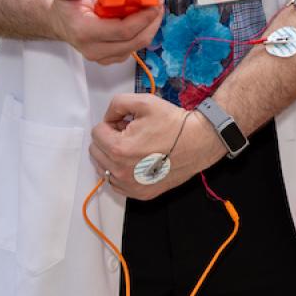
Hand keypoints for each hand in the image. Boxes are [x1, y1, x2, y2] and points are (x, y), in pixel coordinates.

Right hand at [49, 0, 162, 64]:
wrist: (59, 22)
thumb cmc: (64, 5)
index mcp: (84, 32)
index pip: (123, 31)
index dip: (144, 17)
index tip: (154, 2)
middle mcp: (95, 49)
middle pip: (135, 41)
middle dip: (152, 21)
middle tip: (158, 2)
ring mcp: (104, 56)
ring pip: (137, 45)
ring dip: (151, 26)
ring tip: (154, 7)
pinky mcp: (111, 57)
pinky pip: (134, 47)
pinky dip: (144, 32)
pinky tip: (145, 17)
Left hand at [89, 93, 223, 200]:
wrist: (199, 142)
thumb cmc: (173, 123)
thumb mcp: (144, 102)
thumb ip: (117, 104)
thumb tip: (108, 117)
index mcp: (118, 149)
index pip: (96, 132)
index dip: (112, 123)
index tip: (127, 122)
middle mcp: (120, 172)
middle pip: (96, 151)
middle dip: (110, 139)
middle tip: (131, 134)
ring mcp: (130, 186)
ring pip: (104, 169)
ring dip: (113, 156)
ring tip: (136, 148)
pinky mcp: (140, 194)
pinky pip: (117, 183)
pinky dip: (122, 172)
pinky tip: (138, 162)